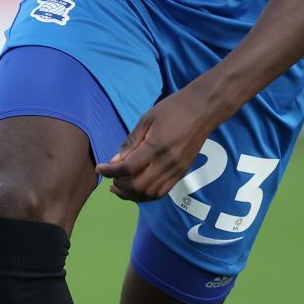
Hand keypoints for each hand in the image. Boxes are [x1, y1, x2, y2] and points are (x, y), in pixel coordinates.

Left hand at [96, 91, 218, 202]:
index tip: (100, 168)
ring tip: (120, 187)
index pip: (127, 168)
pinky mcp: (182, 173)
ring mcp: (176, 170)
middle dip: (120, 187)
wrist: (203, 110)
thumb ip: (131, 142)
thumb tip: (115, 160)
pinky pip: (162, 192)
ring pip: (150, 194)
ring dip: (132, 194)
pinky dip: (146, 194)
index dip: (110, 171)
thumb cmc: (173, 109)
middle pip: (138, 186)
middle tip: (110, 180)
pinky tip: (137, 188)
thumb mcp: (147, 119)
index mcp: (156, 146)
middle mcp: (167, 163)